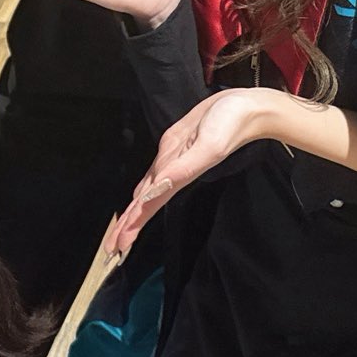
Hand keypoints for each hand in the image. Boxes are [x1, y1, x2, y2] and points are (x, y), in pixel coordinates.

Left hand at [104, 88, 288, 259]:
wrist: (245, 108)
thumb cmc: (230, 125)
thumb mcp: (208, 147)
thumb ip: (184, 167)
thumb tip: (159, 184)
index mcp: (178, 177)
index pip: (148, 206)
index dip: (133, 226)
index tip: (119, 246)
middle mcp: (172, 173)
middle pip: (144, 204)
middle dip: (128, 226)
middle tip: (111, 248)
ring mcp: (172, 162)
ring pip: (147, 191)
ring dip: (134, 210)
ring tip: (122, 230)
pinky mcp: (174, 148)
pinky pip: (154, 173)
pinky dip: (144, 189)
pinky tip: (139, 198)